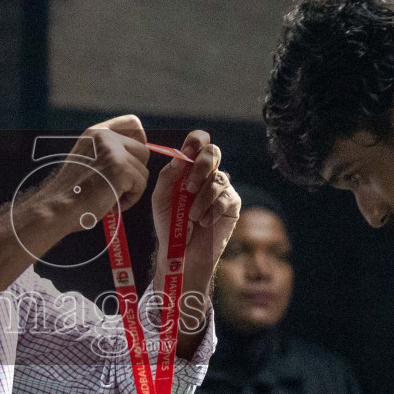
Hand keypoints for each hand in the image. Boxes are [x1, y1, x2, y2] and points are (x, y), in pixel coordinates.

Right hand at [46, 116, 151, 223]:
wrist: (57, 208)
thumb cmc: (72, 193)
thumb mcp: (88, 161)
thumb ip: (108, 152)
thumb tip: (140, 153)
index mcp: (95, 133)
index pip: (133, 123)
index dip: (140, 141)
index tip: (133, 159)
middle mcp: (104, 137)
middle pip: (143, 151)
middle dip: (135, 172)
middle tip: (117, 188)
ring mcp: (113, 151)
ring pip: (143, 171)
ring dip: (131, 189)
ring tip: (111, 198)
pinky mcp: (120, 168)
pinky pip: (141, 185)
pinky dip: (130, 199)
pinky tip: (112, 204)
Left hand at [151, 130, 239, 277]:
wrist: (180, 253)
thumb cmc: (170, 224)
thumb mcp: (161, 198)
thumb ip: (168, 176)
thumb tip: (179, 157)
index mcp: (189, 167)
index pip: (198, 142)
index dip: (196, 141)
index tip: (187, 152)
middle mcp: (207, 174)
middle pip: (213, 152)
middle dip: (201, 166)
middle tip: (189, 188)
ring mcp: (221, 188)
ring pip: (218, 179)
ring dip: (202, 198)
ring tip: (192, 216)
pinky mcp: (232, 204)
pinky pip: (226, 198)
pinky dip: (212, 211)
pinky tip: (203, 222)